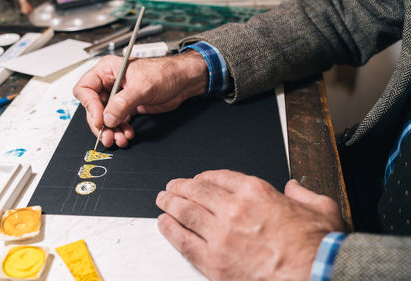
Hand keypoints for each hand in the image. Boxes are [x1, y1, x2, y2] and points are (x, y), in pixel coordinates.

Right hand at [73, 51, 207, 147]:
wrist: (183, 81)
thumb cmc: (165, 73)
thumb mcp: (143, 86)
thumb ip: (123, 102)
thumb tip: (108, 118)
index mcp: (107, 70)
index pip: (86, 89)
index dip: (90, 106)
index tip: (100, 120)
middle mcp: (109, 83)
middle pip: (93, 107)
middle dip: (101, 124)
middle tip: (107, 136)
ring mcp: (117, 96)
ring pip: (105, 118)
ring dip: (111, 131)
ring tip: (119, 139)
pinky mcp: (127, 107)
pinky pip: (117, 121)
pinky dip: (120, 130)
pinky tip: (127, 134)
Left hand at [156, 170, 343, 280]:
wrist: (314, 276)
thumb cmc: (317, 247)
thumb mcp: (320, 208)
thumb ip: (304, 193)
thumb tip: (294, 187)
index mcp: (256, 192)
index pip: (219, 177)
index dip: (203, 177)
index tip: (198, 180)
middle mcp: (233, 209)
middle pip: (196, 191)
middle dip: (180, 187)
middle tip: (172, 187)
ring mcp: (220, 235)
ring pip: (185, 212)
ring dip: (170, 203)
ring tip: (162, 200)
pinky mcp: (213, 261)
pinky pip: (183, 240)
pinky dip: (169, 230)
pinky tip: (164, 224)